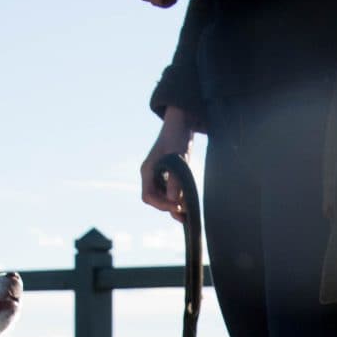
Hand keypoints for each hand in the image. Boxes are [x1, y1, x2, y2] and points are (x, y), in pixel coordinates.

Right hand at [142, 107, 194, 222]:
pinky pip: (171, 191)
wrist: (183, 121)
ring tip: (189, 214)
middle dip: (169, 208)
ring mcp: (159, 175)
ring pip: (163, 197)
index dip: (162, 205)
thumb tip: (176, 201)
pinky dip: (179, 198)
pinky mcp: (169, 174)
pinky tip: (189, 203)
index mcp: (147, 170)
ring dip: (174, 205)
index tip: (178, 208)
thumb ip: (176, 180)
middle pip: (155, 199)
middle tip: (186, 215)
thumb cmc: (178, 136)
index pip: (148, 196)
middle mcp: (151, 174)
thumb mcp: (178, 158)